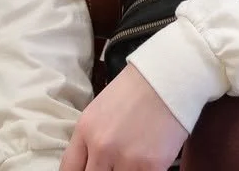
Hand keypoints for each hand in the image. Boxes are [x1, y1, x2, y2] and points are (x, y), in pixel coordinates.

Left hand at [59, 64, 185, 170]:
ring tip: (130, 161)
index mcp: (85, 129)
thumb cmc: (136, 89)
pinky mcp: (150, 166)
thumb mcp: (101, 109)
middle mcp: (101, 147)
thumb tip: (89, 164)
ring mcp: (125, 158)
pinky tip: (146, 162)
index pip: (69, 169)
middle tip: (113, 166)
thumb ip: (91, 140)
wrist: (170, 75)